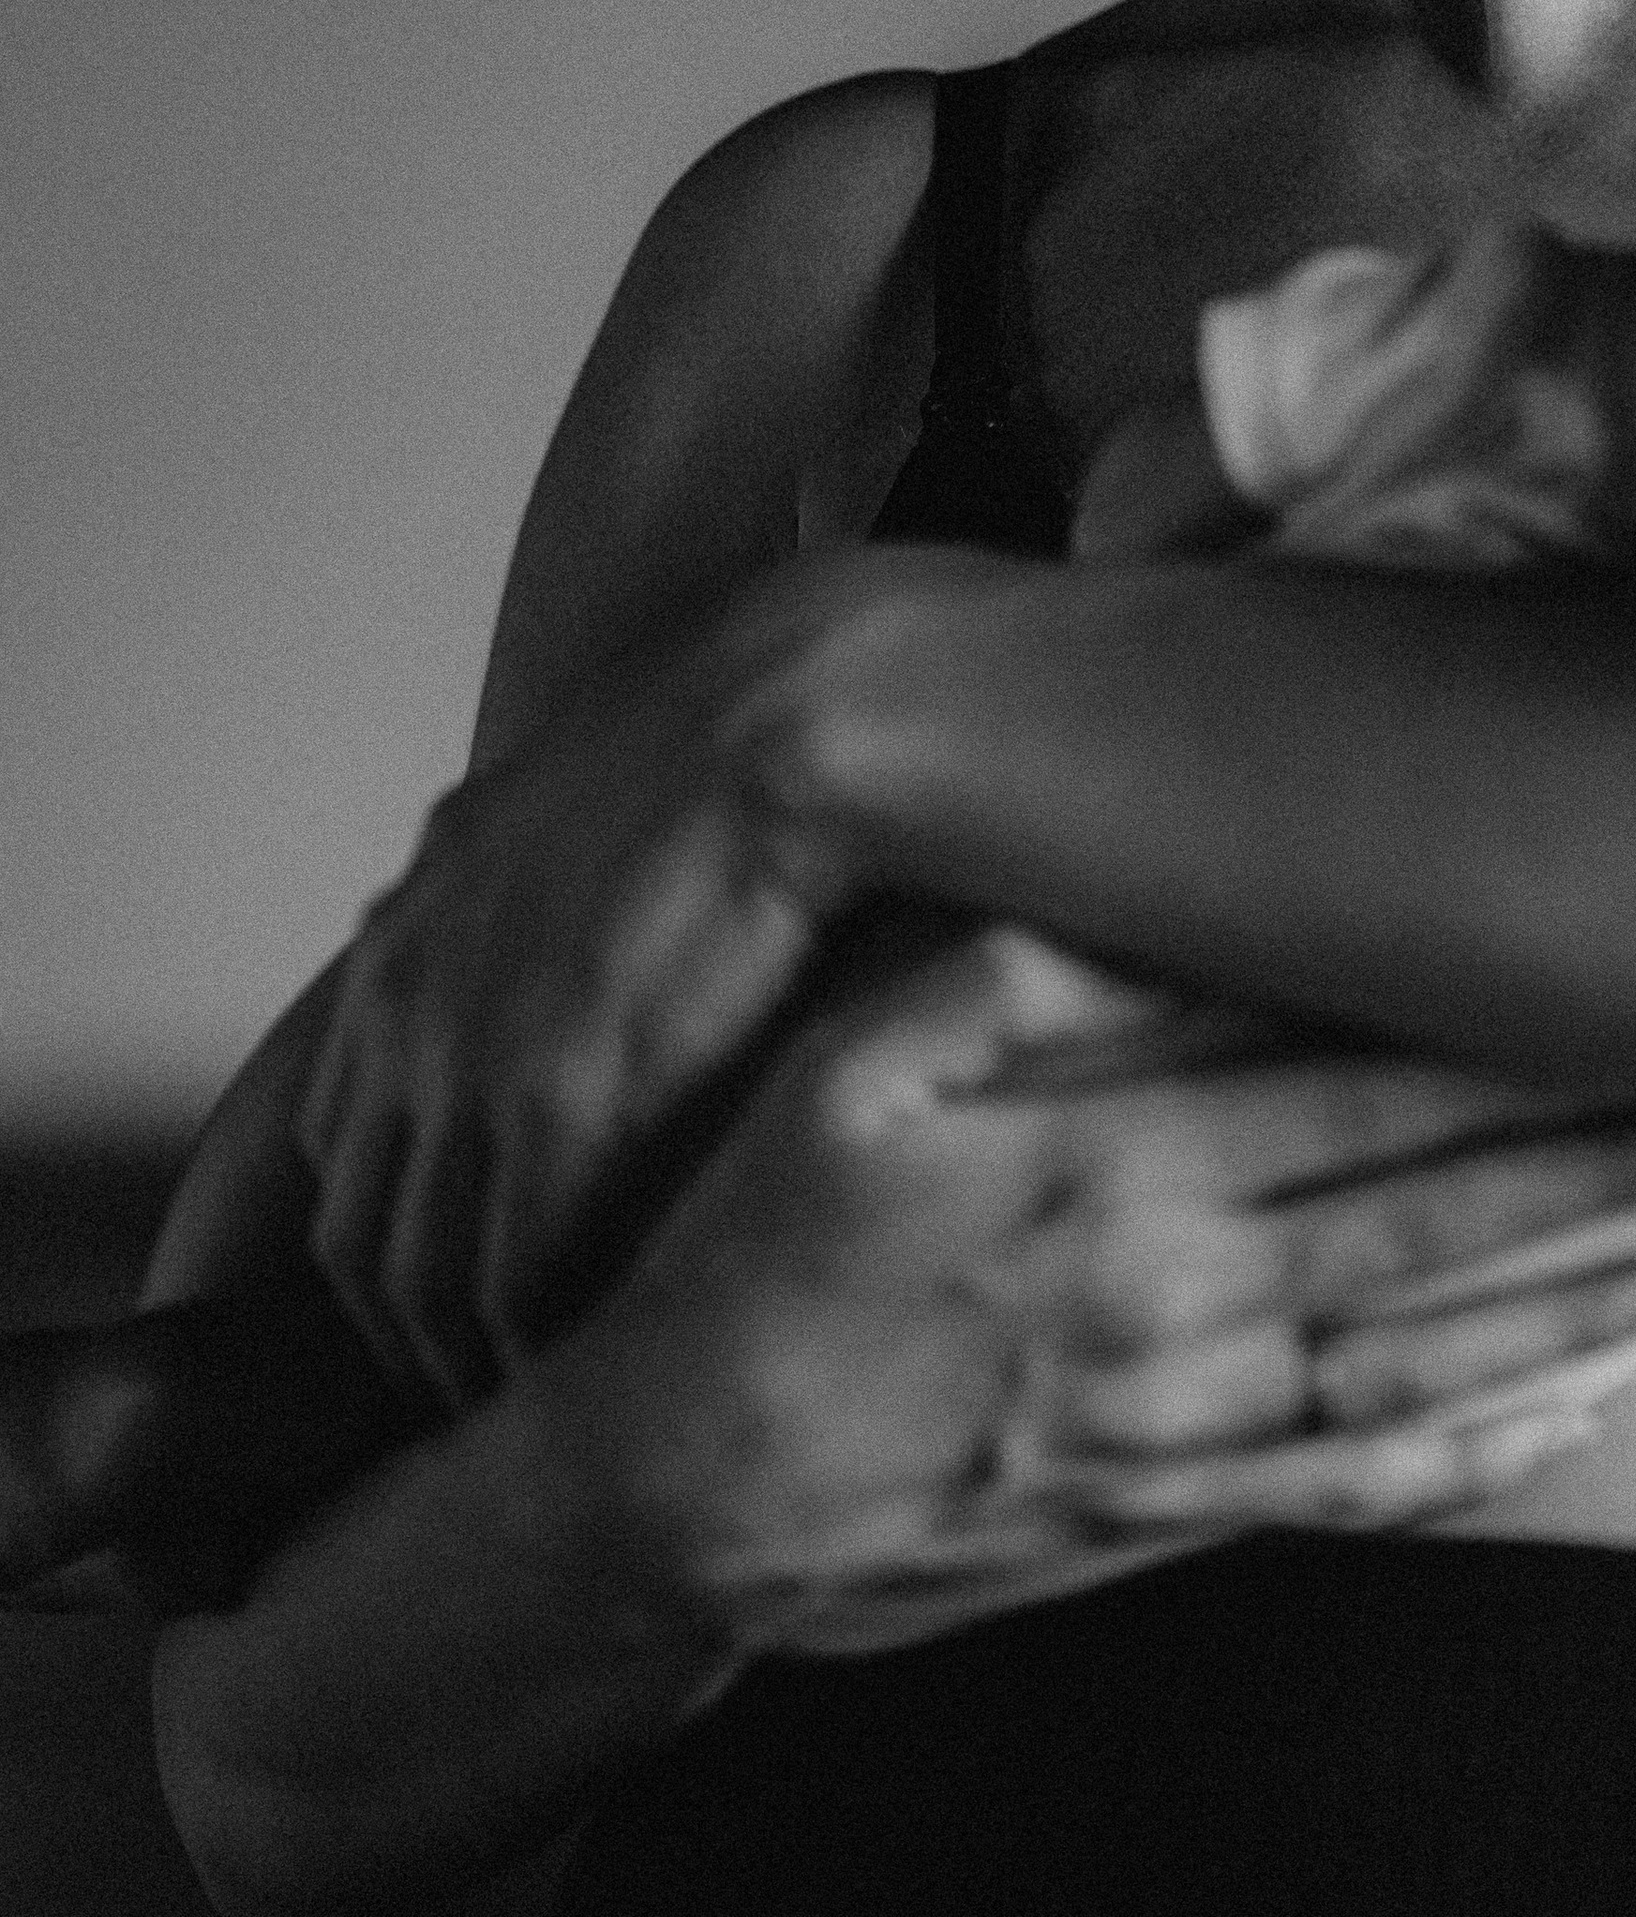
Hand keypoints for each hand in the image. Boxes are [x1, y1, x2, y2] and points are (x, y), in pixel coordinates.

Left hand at [297, 552, 979, 1403]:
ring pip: (415, 1277)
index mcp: (412, 930)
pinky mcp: (557, 1109)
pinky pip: (505, 1283)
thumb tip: (574, 934)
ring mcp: (469, 1062)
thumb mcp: (590, 801)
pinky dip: (529, 1354)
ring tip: (540, 1414)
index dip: (396, 1226)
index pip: (344, 1135)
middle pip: (359, 1225)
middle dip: (408, 1323)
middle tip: (483, 1387)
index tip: (458, 1283)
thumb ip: (542, 884)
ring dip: (462, 1363)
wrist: (800, 711)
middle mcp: (407, 1003)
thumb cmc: (736, 743)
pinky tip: (586, 1381)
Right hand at [547, 921, 1635, 1656]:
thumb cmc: (753, 1250)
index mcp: (1113, 1156)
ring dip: (1573, 1305)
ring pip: (1424, 1352)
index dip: (1499, 1027)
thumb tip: (1137, 888)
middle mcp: (1177, 1289)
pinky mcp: (1164, 1512)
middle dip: (1588, 1153)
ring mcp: (1183, 1419)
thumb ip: (1005, 976)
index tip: (1617, 979)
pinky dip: (1470, 1460)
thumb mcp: (840, 1068)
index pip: (1352, 1070)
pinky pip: (1353, 1490)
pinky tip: (1562, 1429)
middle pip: (1428, 1207)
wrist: (677, 1488)